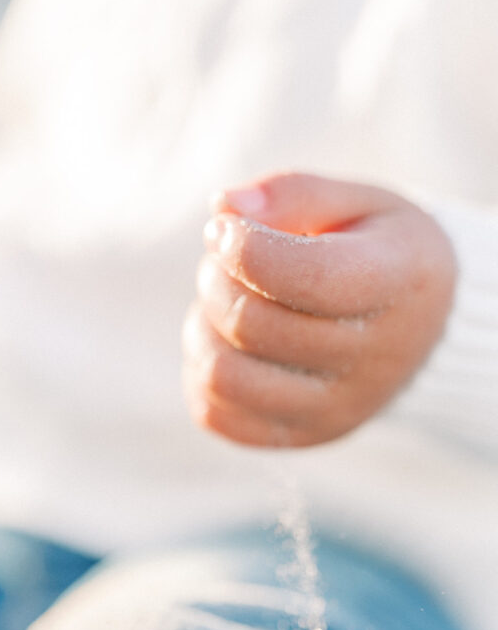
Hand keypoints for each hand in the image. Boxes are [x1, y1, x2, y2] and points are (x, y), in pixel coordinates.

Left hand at [182, 172, 456, 446]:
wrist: (426, 327)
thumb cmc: (378, 251)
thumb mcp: (354, 201)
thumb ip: (291, 195)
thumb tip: (223, 208)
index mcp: (399, 282)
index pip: (305, 276)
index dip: (244, 247)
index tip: (224, 227)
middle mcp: (375, 358)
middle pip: (251, 325)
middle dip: (216, 278)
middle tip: (225, 259)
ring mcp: (340, 408)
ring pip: (223, 376)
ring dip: (203, 326)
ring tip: (226, 302)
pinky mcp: (305, 434)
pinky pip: (216, 414)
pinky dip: (203, 373)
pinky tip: (229, 344)